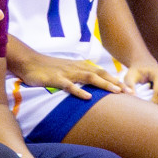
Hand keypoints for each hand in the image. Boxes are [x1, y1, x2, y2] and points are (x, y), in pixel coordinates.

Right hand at [13, 53, 127, 98]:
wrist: (27, 61)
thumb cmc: (46, 67)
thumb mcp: (65, 70)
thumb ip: (78, 76)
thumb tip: (90, 86)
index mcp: (79, 66)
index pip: (102, 72)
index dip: (116, 80)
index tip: (129, 89)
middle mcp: (76, 68)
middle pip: (100, 74)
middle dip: (116, 82)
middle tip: (130, 92)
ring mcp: (66, 73)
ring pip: (89, 78)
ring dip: (104, 84)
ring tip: (116, 92)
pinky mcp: (56, 79)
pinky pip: (69, 85)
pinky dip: (79, 91)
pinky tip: (88, 97)